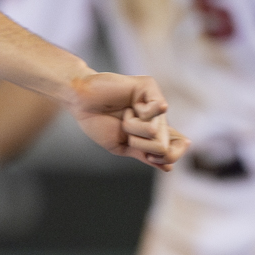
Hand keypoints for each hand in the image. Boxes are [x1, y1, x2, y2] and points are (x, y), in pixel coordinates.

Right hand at [68, 73, 186, 168]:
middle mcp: (158, 117)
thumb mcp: (122, 146)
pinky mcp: (150, 87)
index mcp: (152, 132)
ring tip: (124, 117)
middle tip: (127, 132)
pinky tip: (130, 107)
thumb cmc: (98, 123)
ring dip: (134, 130)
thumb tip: (169, 167)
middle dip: (141, 145)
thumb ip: (146, 155)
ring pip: (157, 131)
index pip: (173, 148)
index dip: (169, 156)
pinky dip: (138, 115)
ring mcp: (155, 101)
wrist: (81, 103)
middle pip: (165, 146)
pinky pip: (156, 110)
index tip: (150, 157)